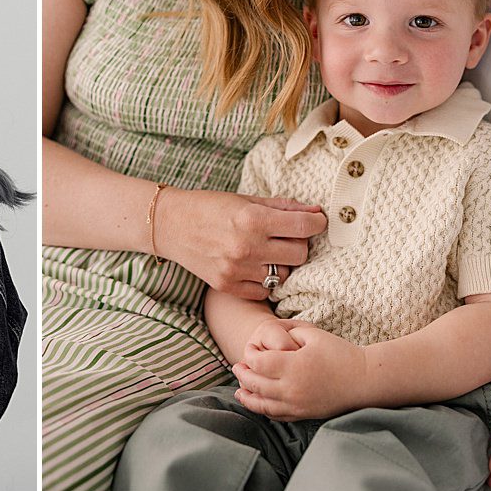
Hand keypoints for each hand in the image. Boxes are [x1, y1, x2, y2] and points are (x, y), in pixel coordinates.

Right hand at [154, 188, 324, 299]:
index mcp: (253, 219)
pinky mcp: (228, 286)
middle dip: (299, 244)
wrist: (171, 224)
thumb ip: (284, 207)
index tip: (318, 221)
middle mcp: (247, 247)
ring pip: (284, 275)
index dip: (317, 223)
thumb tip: (316, 212)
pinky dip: (265, 280)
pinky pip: (264, 291)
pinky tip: (255, 265)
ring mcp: (237, 270)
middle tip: (287, 236)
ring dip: (282, 264)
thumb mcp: (247, 199)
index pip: (303, 228)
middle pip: (299, 254)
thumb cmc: (210, 206)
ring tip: (268, 251)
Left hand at [232, 321, 367, 419]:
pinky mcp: (304, 415)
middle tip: (236, 367)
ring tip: (239, 389)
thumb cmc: (341, 354)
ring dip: (248, 397)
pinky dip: (263, 410)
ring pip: (262, 405)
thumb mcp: (313, 334)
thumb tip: (269, 339)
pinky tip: (258, 403)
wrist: (364, 380)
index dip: (249, 355)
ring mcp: (297, 405)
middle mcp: (291, 389)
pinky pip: (277, 416)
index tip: (249, 349)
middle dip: (243, 375)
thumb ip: (288, 334)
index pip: (258, 364)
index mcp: (292, 367)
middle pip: (255, 384)